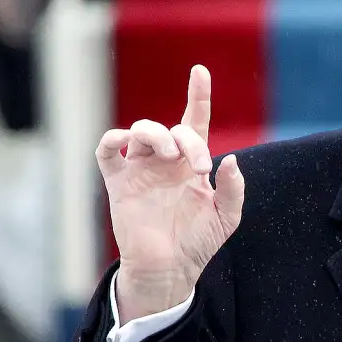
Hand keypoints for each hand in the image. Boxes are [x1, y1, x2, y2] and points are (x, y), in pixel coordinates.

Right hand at [96, 65, 245, 322]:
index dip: (198, 96)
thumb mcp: (227, 217)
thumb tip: (230, 160)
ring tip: (171, 156)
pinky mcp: (120, 183)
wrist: (171, 269)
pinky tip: (127, 141)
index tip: (200, 71)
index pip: (194, 123)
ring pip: (141, 131)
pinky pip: (108, 151)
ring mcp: (141, 170)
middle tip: (200, 167)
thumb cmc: (198, 243)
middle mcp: (166, 163)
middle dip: (190, 141)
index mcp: (192, 166)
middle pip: (174, 129)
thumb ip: (234, 189)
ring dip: (159, 135)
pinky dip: (114, 139)